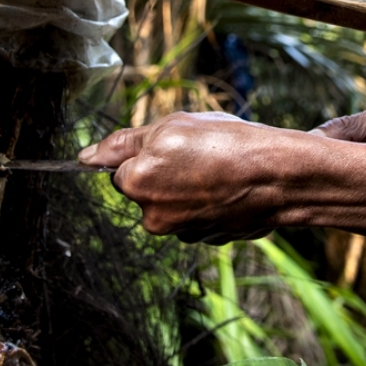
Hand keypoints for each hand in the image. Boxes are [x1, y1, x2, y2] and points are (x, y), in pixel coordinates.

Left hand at [79, 112, 303, 243]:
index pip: (120, 170)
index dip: (147, 153)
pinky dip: (205, 204)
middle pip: (145, 192)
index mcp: (138, 182)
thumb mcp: (173, 125)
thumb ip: (124, 142)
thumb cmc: (228, 142)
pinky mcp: (205, 240)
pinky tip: (228, 188)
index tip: (174, 146)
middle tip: (198, 154)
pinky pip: (194, 218)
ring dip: (185, 190)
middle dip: (164, 175)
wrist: (279, 175)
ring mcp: (180, 232)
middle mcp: (153, 215)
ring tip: (218, 170)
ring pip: (170, 206)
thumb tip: (85, 157)